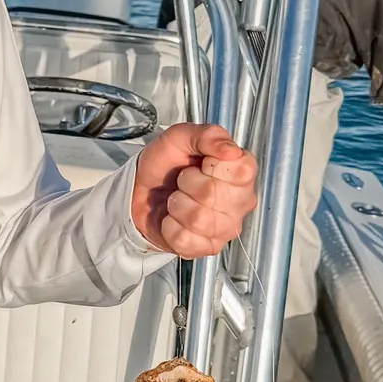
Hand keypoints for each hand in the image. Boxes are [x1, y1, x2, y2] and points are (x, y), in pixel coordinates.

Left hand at [131, 123, 256, 257]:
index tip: (202, 162)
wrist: (140, 190)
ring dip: (177, 204)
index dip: (214, 164)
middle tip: (184, 179)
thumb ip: (207, 135)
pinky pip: (186, 239)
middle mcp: (240, 202)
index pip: (242, 170)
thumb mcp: (180, 137)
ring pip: (200, 219)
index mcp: (240, 173)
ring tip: (178, 198)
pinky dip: (170, 226)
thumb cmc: (165, 164)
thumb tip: (230, 149)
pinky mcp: (208, 247)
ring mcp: (226, 227)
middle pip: (215, 194)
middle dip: (188, 182)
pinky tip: (174, 218)